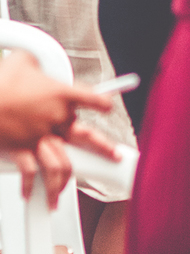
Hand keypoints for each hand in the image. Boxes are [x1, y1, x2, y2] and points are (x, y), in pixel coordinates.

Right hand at [0, 53, 115, 206]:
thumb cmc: (0, 81)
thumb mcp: (21, 60)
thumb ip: (34, 62)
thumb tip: (33, 62)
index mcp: (60, 94)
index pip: (92, 97)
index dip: (103, 103)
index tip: (108, 107)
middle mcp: (54, 117)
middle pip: (86, 137)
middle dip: (104, 149)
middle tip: (115, 157)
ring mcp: (39, 137)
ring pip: (61, 164)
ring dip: (63, 182)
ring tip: (63, 192)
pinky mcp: (21, 150)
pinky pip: (31, 172)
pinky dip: (31, 185)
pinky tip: (30, 192)